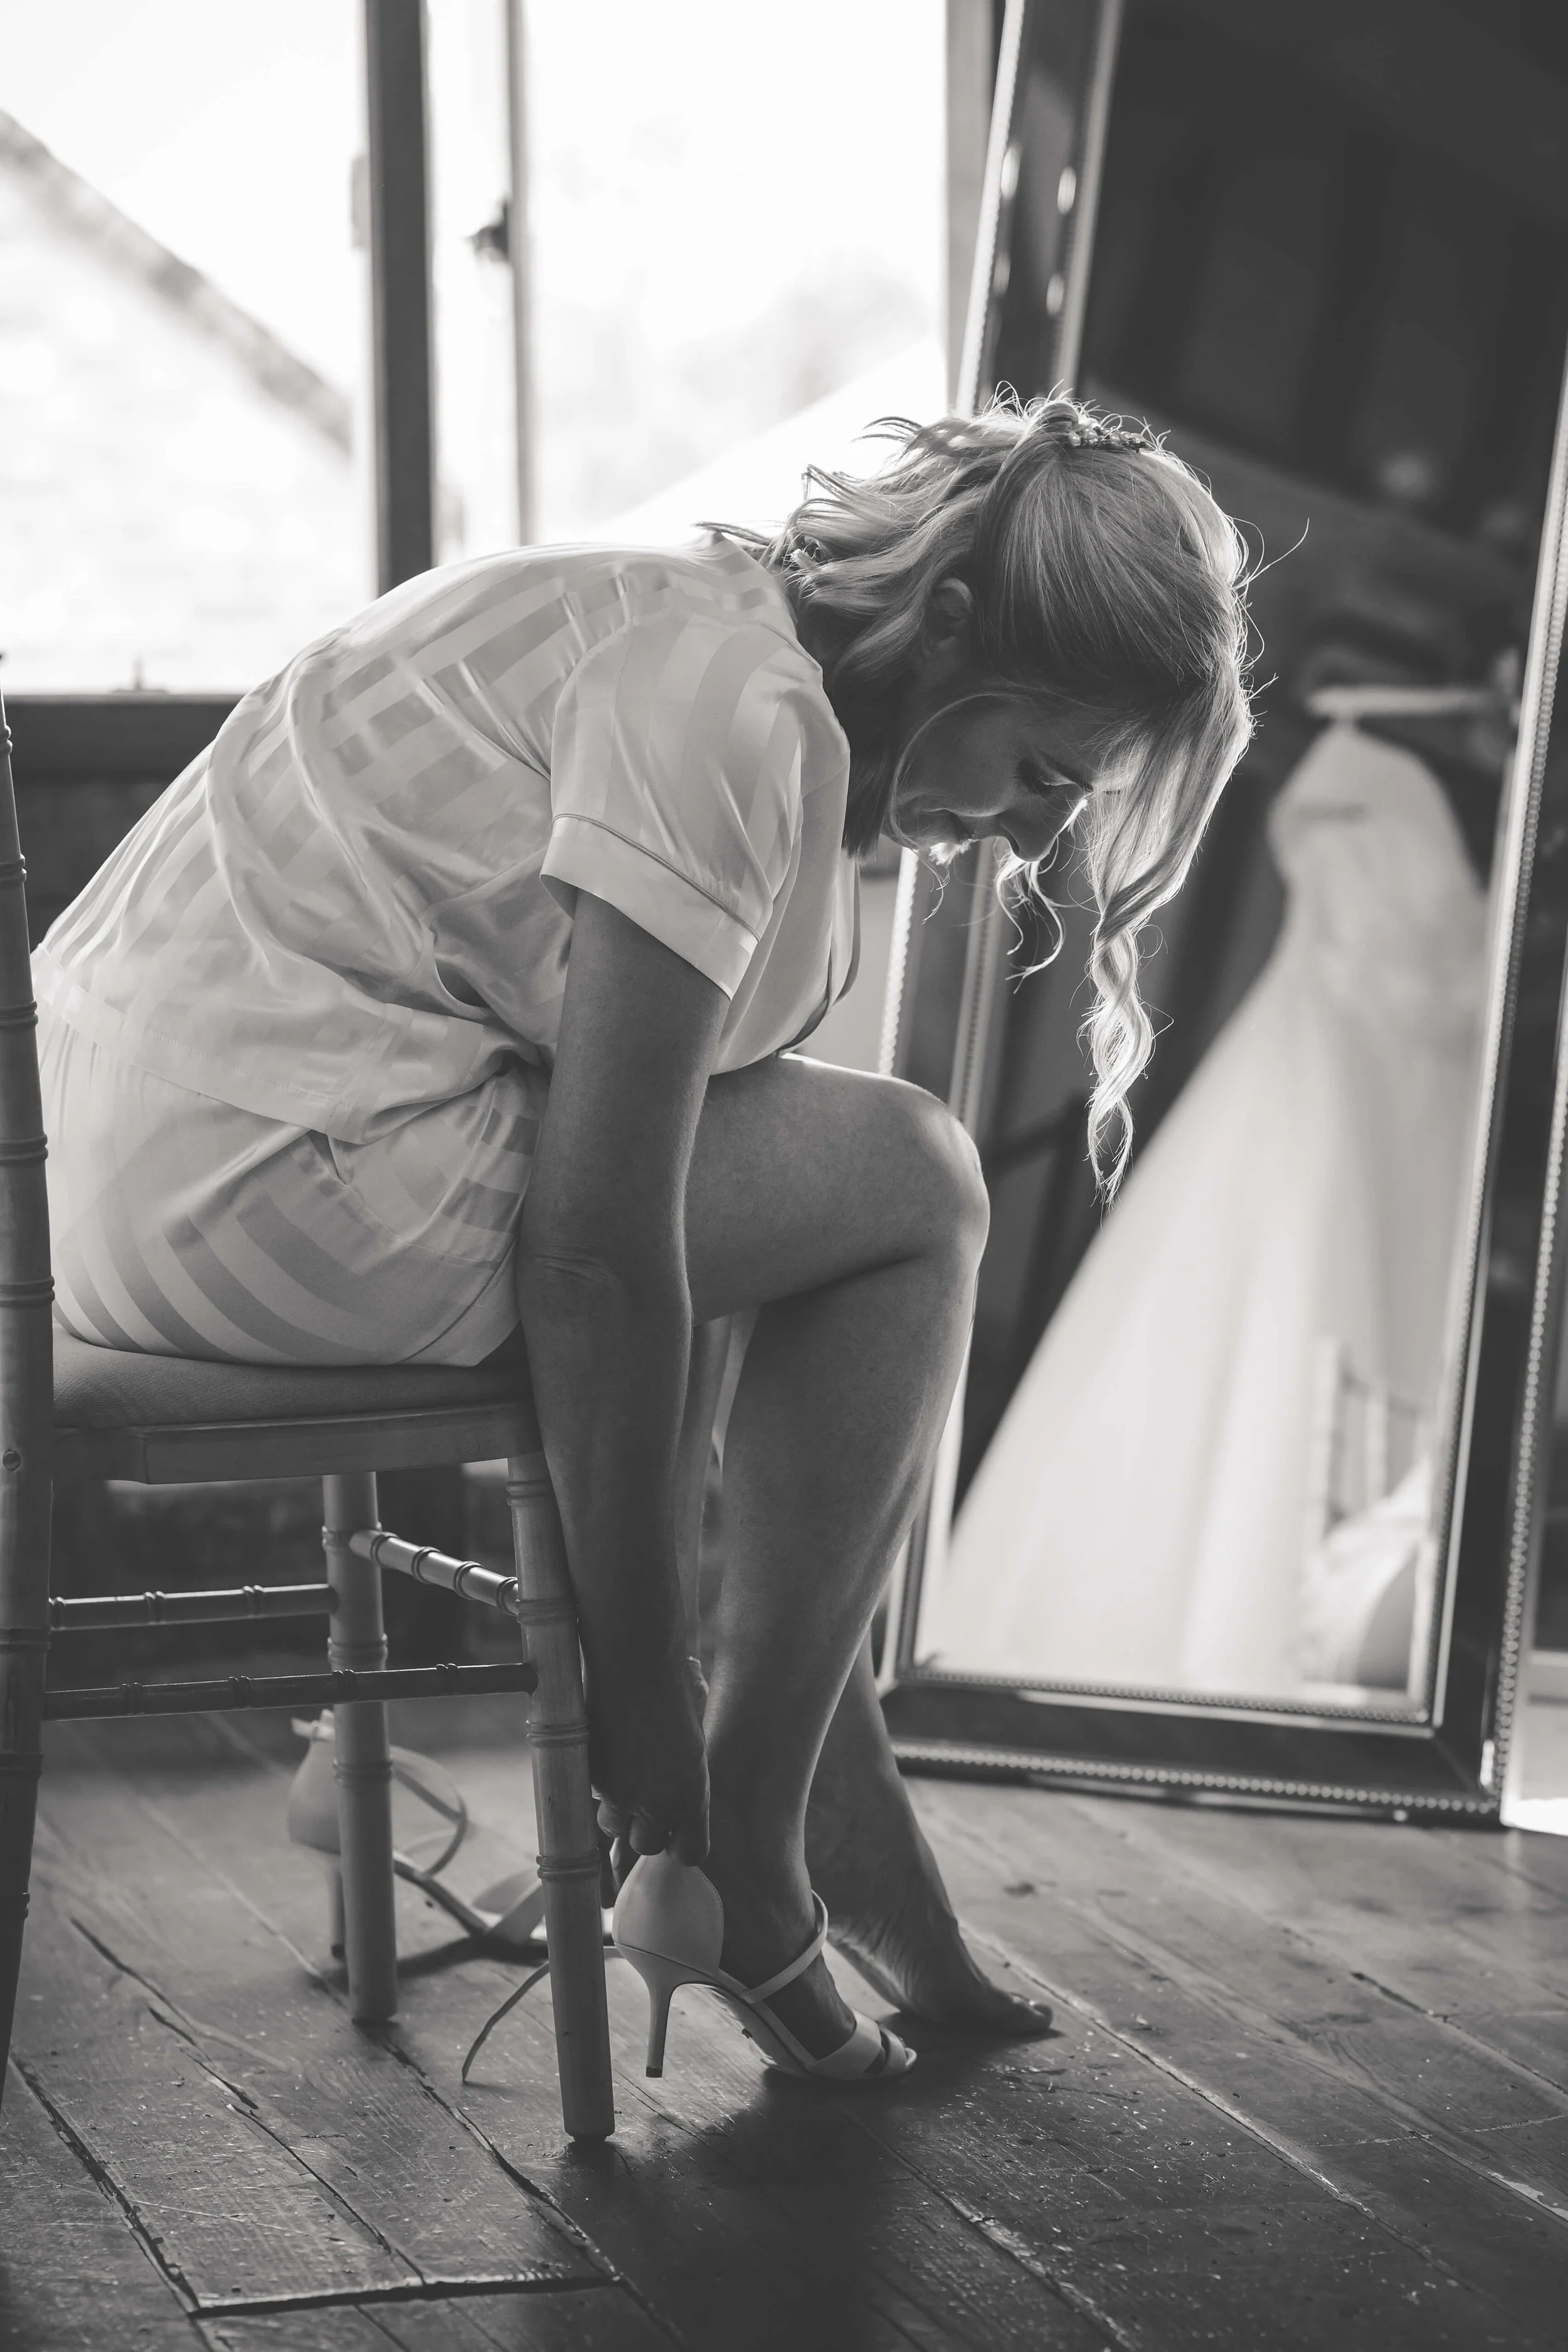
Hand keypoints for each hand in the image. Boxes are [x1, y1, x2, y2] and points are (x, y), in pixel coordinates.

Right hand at [587, 1649, 709, 1877]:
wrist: (635, 1666)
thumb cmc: (672, 1697)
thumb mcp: (691, 1746)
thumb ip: (686, 1783)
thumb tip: (676, 1807)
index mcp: (691, 1795)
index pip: (691, 1854)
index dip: (681, 1845)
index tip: (676, 1830)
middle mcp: (656, 1803)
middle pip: (646, 1846)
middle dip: (643, 1829)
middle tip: (645, 1800)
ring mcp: (619, 1794)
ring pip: (613, 1826)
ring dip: (618, 1809)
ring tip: (625, 1772)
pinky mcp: (591, 1778)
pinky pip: (594, 1794)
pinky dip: (600, 1781)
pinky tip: (609, 1748)